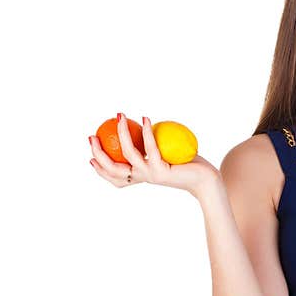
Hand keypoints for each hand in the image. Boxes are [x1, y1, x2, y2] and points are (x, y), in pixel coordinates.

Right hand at [89, 113, 219, 197]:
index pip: (115, 177)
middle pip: (113, 169)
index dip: (100, 169)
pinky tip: (144, 118)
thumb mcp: (166, 154)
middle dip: (99, 153)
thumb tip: (141, 124)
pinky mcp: (161, 171)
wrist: (205, 179)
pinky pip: (150, 148)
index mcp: (141, 176)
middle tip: (92, 136)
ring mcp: (151, 175)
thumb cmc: (187, 164)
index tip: (91, 155)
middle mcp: (143, 177)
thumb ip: (153, 146)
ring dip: (122, 133)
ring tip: (119, 117)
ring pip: (128, 154)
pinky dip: (145, 131)